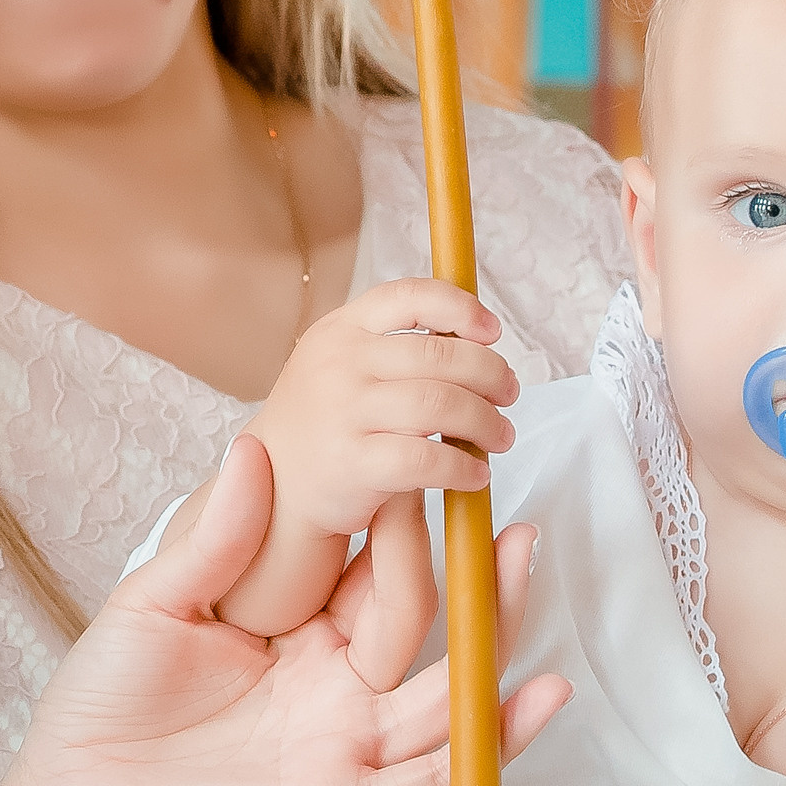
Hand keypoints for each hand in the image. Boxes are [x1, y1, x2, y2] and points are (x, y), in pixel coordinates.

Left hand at [0, 437, 570, 785]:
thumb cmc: (102, 702)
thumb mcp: (158, 600)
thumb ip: (219, 538)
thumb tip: (256, 445)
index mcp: (299, 635)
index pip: (379, 577)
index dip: (415, 531)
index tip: (441, 469)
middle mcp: (336, 689)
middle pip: (432, 631)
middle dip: (480, 581)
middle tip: (516, 524)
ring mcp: (345, 746)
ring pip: (448, 696)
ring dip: (498, 637)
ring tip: (531, 568)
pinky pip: (432, 777)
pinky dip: (492, 742)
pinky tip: (540, 697)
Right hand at [249, 278, 519, 534]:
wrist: (276, 488)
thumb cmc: (326, 424)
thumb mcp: (342, 364)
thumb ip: (395, 345)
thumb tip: (476, 335)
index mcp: (341, 330)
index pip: (409, 297)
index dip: (460, 307)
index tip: (492, 330)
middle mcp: (340, 364)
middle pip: (440, 355)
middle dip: (491, 373)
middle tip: (509, 394)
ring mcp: (344, 413)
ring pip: (442, 405)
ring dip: (487, 422)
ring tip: (500, 436)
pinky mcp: (354, 464)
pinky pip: (428, 459)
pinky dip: (464, 467)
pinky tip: (475, 475)